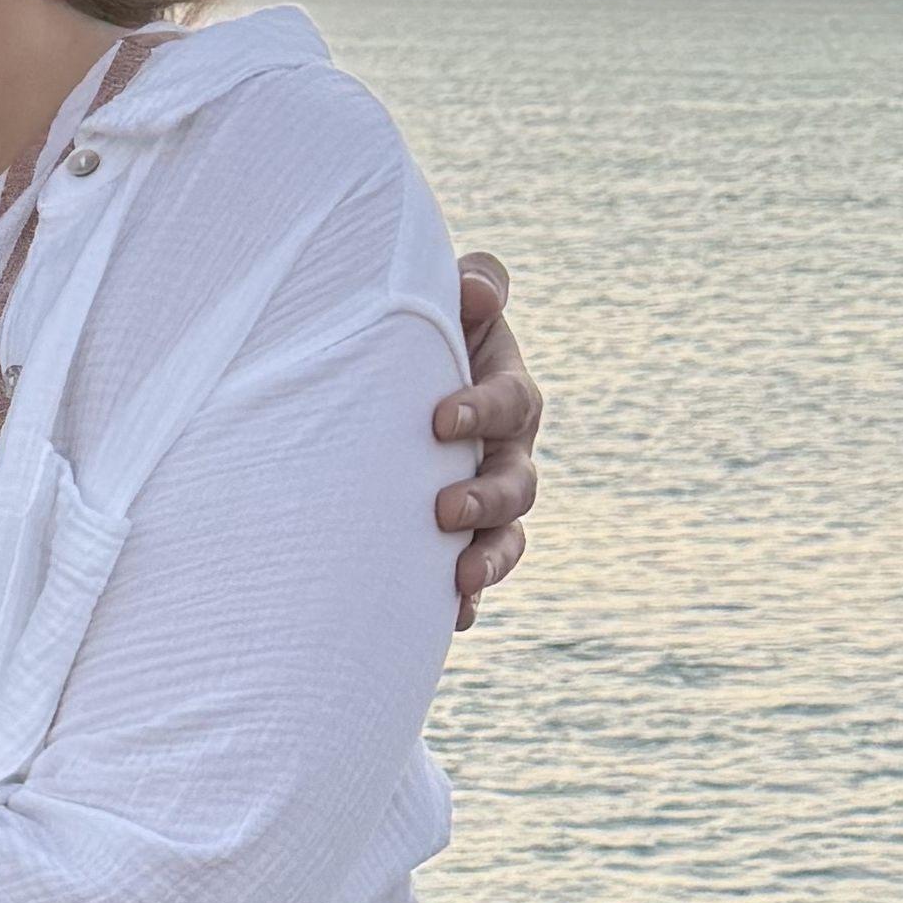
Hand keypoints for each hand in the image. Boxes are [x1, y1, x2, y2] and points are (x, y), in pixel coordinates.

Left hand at [434, 247, 538, 629]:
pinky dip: (466, 597)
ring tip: (459, 577)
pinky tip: (449, 617)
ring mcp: (487, 499)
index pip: (511, 401)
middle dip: (487, 498)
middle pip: (518, 482)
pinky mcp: (461, 538)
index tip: (439, 420)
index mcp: (507, 393)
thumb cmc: (415, 332)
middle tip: (444, 509)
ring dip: (488, 559)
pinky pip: (475, 575)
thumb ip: (472, 285)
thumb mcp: (442, 299)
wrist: (383, 383)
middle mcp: (507, 452)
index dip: (483, 409)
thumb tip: (479, 291)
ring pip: (506, 537)